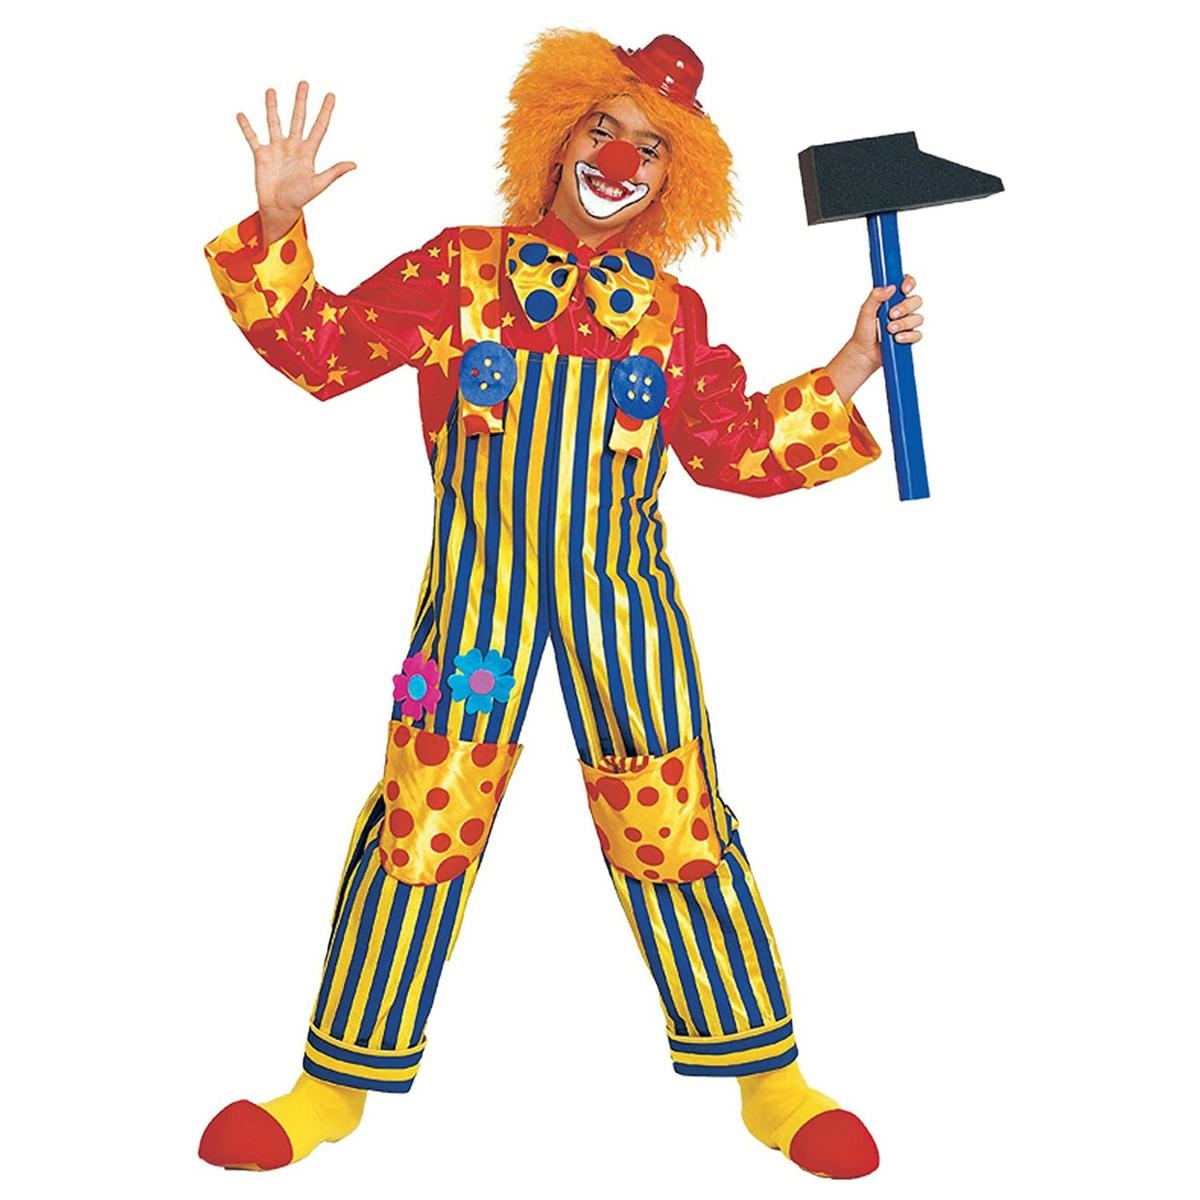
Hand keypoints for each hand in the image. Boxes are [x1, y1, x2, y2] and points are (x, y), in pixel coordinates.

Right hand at [236, 81, 356, 242]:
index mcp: (308, 153)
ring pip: (274, 122)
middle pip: (298, 119)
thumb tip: (354, 164)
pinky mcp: (261, 155)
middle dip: (301, 101)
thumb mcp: (318, 184)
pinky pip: (252, 137)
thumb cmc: (299, 199)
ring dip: (272, 107)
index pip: (319, 127)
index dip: (325, 111)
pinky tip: (241, 115)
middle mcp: (292, 147)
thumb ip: (334, 172)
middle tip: (303, 83)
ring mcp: (276, 149)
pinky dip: (246, 127)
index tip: (330, 95)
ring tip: (271, 90)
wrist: (279, 209)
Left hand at [847, 275, 923, 372]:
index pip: (907, 284)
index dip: (909, 283)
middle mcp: (902, 309)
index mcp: (892, 299)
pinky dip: (907, 336)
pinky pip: (917, 334)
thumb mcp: (866, 312)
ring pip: (918, 318)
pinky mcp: (909, 337)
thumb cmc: (863, 332)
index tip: (904, 289)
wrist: (864, 353)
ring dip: (904, 324)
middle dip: (905, 307)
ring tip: (890, 329)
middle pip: (916, 300)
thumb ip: (875, 297)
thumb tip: (889, 287)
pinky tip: (897, 338)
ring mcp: (907, 323)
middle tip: (891, 314)